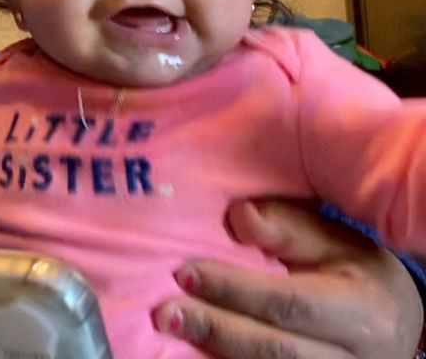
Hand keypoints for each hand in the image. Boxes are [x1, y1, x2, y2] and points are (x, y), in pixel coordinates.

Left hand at [154, 199, 421, 357]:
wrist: (395, 327)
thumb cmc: (358, 276)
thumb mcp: (337, 243)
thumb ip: (288, 228)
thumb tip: (239, 216)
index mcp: (362, 310)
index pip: (289, 303)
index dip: (234, 290)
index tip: (185, 272)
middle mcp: (352, 357)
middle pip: (275, 349)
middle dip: (215, 328)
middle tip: (165, 312)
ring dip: (214, 351)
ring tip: (172, 328)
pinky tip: (192, 352)